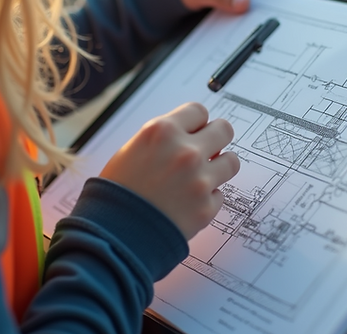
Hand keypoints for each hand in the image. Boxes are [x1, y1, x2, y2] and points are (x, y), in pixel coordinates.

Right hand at [99, 102, 240, 239]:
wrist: (114, 235)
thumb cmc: (117, 193)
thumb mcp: (131, 151)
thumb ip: (163, 138)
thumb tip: (187, 133)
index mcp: (162, 131)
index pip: (199, 111)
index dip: (197, 123)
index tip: (195, 132)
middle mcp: (184, 151)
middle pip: (224, 129)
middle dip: (217, 139)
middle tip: (208, 150)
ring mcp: (199, 179)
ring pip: (232, 161)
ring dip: (219, 168)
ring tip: (201, 178)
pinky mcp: (207, 207)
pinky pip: (220, 194)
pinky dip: (208, 198)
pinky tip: (188, 203)